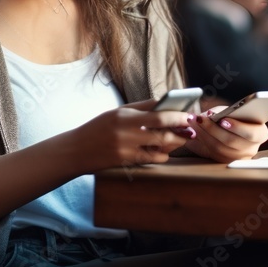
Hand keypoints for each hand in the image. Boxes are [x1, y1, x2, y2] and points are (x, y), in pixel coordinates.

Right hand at [71, 102, 193, 172]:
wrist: (76, 150)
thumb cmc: (98, 129)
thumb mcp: (116, 114)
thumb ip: (140, 110)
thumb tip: (165, 105)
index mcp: (124, 114)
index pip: (157, 110)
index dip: (176, 113)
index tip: (188, 114)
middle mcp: (125, 128)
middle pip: (162, 127)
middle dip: (181, 128)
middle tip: (191, 128)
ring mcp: (126, 146)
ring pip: (160, 144)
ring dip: (175, 142)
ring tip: (182, 139)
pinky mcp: (125, 160)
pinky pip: (151, 158)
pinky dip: (162, 155)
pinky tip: (166, 153)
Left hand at [184, 106, 267, 162]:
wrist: (233, 127)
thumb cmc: (236, 116)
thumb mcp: (234, 110)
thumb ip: (224, 111)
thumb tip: (209, 115)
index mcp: (260, 134)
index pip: (251, 133)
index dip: (238, 127)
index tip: (223, 120)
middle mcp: (252, 149)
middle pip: (231, 141)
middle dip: (212, 128)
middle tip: (199, 118)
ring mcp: (239, 158)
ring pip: (219, 149)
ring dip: (203, 134)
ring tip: (193, 121)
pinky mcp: (226, 161)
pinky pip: (212, 153)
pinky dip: (201, 140)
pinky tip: (193, 130)